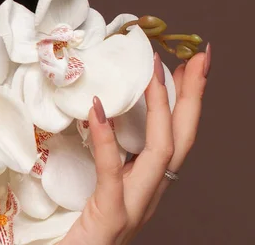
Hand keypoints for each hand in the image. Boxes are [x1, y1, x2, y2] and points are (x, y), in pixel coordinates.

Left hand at [60, 46, 210, 244]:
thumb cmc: (86, 229)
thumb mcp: (105, 186)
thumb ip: (112, 156)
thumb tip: (104, 113)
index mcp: (149, 183)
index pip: (177, 136)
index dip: (187, 101)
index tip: (189, 65)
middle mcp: (151, 192)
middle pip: (181, 137)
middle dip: (192, 95)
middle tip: (197, 57)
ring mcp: (135, 205)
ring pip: (162, 150)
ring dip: (161, 107)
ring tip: (155, 71)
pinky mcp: (111, 214)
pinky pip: (113, 173)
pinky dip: (108, 140)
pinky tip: (99, 110)